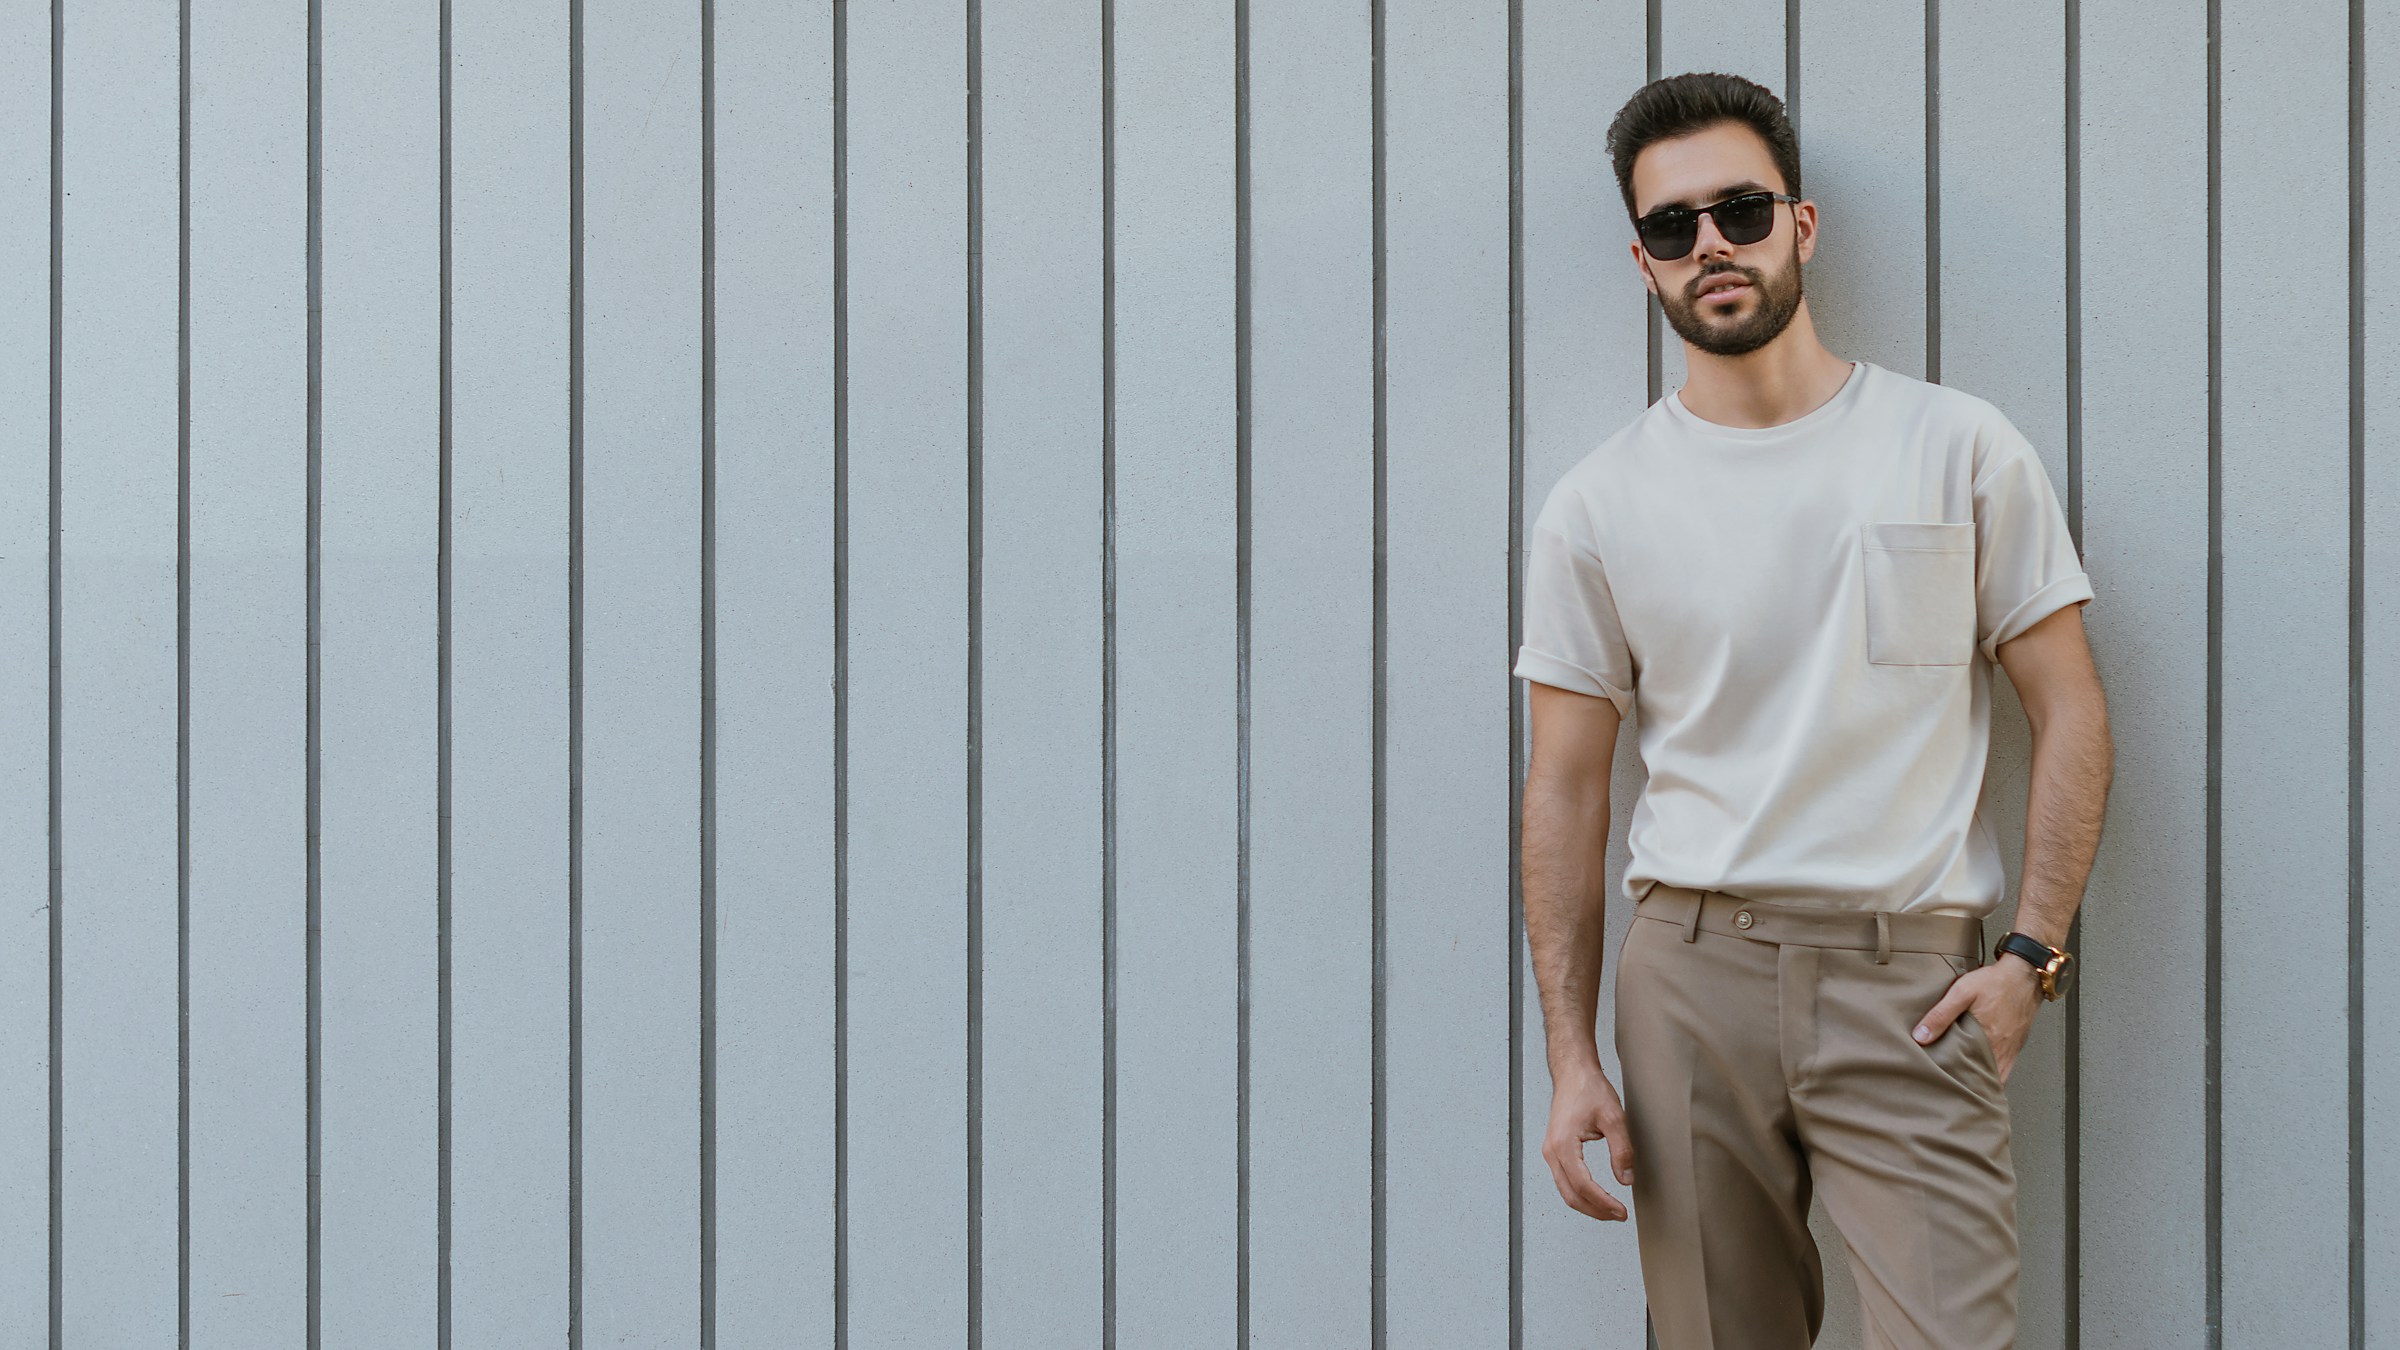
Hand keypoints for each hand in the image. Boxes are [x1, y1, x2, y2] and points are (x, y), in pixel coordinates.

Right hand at [1543, 1064, 1635, 1221]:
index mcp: (1563, 1144)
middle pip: (1570, 1195)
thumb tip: (1626, 1180)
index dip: (1603, 1203)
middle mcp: (1551, 1152)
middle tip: (1619, 1215)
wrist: (1573, 1073)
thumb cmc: (1589, 1089)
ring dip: (1588, 1205)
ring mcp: (1550, 1152)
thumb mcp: (1614, 1119)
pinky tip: (1597, 1196)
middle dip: (1595, 1210)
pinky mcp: (1554, 1151)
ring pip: (1565, 1191)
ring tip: (1611, 1210)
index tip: (1621, 1211)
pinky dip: (1580, 1194)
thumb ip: (1622, 1151)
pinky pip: (1564, 1181)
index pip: (1583, 1186)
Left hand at [1912, 955, 2043, 1083]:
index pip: (1971, 1073)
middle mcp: (2002, 1049)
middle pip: (1985, 1078)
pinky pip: (2007, 1067)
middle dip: (1969, 1087)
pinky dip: (1995, 1073)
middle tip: (1952, 1092)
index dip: (1959, 1085)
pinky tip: (1982, 1072)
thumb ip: (1941, 1014)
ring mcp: (2011, 1049)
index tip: (1944, 1089)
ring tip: (1964, 1086)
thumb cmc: (1994, 982)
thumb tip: (1920, 1036)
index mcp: (1987, 1039)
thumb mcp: (1962, 992)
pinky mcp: (2016, 1044)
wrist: (2025, 974)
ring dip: (1983, 1082)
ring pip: (1997, 1076)